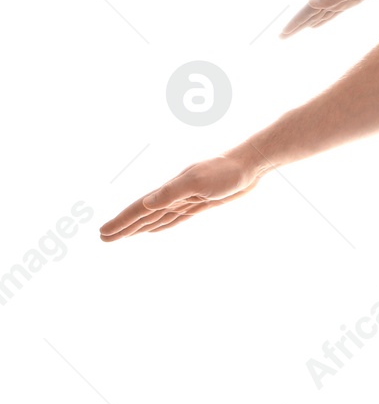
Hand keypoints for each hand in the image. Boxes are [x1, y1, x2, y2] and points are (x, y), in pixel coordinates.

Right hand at [99, 151, 264, 241]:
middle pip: (144, 215)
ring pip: (157, 217)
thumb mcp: (197, 181)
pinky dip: (162, 224)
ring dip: (139, 227)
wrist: (250, 165)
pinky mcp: (201, 203)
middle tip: (103, 238)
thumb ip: (171, 192)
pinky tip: (154, 229)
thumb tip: (146, 204)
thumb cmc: (226, 171)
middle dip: (124, 227)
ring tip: (123, 236)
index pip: (139, 209)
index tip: (103, 234)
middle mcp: (175, 195)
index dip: (121, 222)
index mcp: (170, 190)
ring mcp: (187, 199)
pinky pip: (175, 218)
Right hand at [279, 0, 378, 37]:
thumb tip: (309, 2)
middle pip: (309, 14)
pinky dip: (323, 19)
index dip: (295, 24)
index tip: (282, 35)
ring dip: (307, 23)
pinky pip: (331, 13)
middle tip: (282, 37)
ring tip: (296, 31)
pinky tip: (318, 24)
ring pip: (319, 15)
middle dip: (297, 25)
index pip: (307, 12)